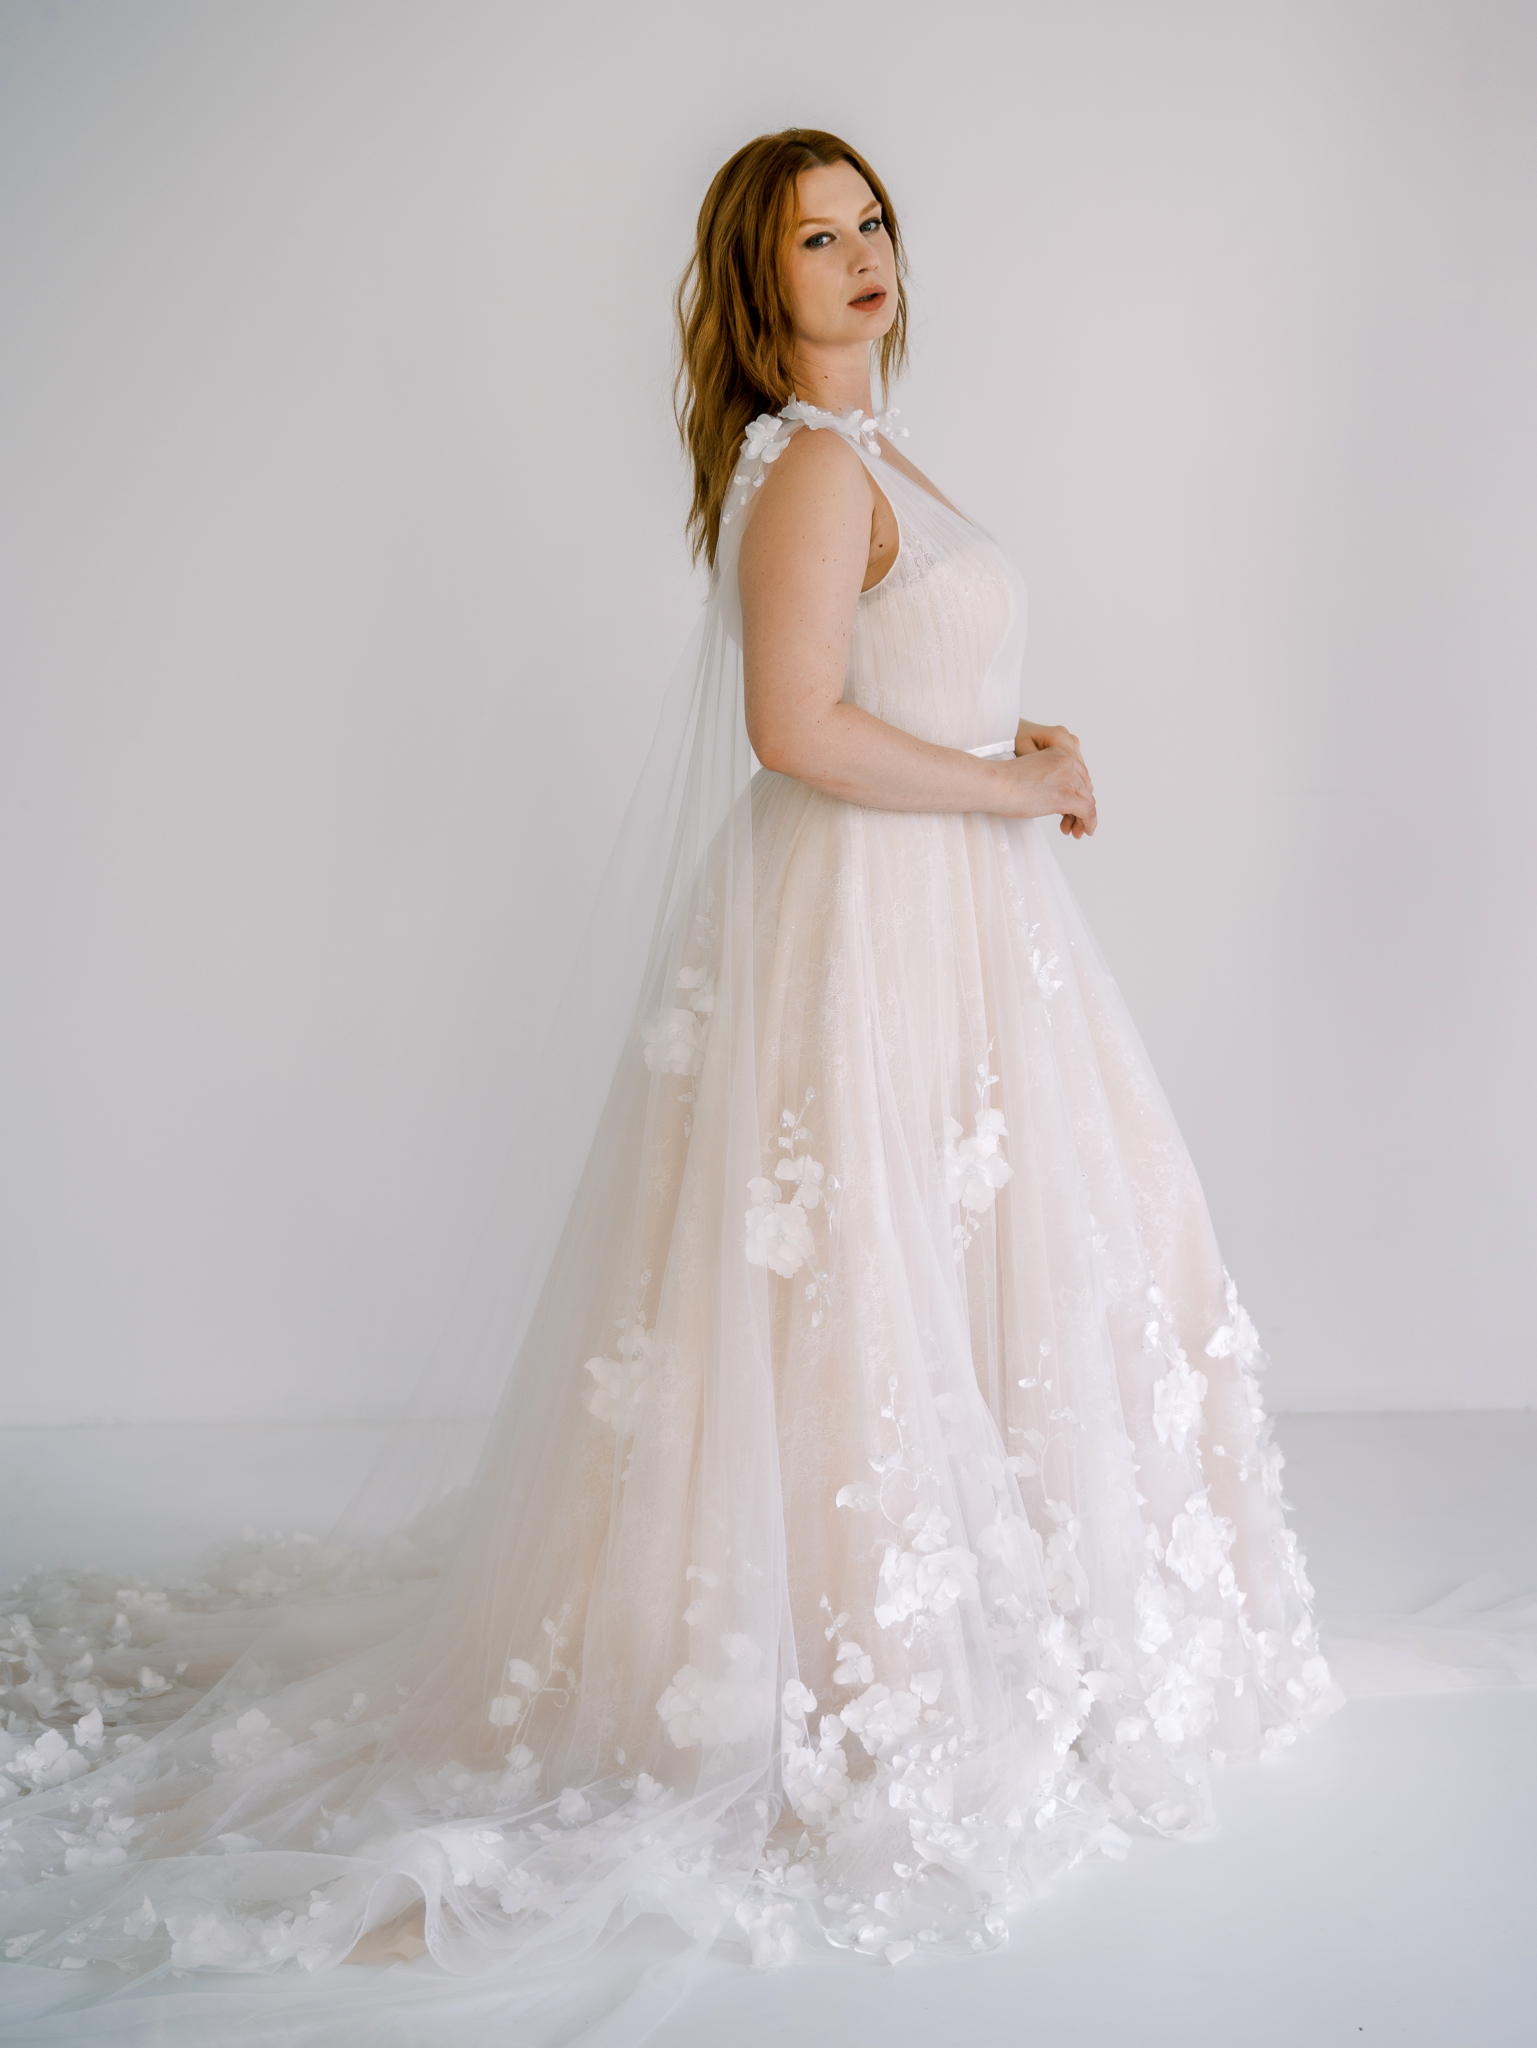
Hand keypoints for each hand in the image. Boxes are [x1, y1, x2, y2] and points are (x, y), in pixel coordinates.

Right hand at [1013, 719, 1094, 836]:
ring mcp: (1069, 778)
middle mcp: (1068, 762)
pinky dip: (1089, 823)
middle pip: (1085, 788)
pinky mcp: (1067, 795)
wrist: (993, 783)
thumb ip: (1049, 779)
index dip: (1079, 794)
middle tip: (1075, 823)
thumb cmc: (1003, 781)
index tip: (1073, 808)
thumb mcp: (1032, 772)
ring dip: (1084, 818)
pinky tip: (1085, 831)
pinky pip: (1087, 811)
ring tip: (1077, 831)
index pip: (1080, 776)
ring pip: (1088, 801)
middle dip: (1082, 807)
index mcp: (1060, 752)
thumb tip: (1056, 798)